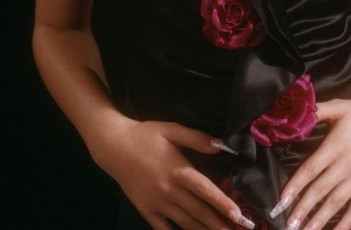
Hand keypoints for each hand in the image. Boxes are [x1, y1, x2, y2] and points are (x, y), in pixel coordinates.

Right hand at [94, 117, 247, 229]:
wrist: (113, 146)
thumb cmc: (145, 135)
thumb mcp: (171, 129)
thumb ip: (196, 138)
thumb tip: (220, 145)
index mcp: (178, 170)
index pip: (205, 190)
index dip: (222, 203)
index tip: (237, 214)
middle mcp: (169, 190)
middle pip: (199, 211)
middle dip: (219, 223)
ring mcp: (157, 203)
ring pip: (185, 223)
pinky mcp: (146, 210)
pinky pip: (164, 228)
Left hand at [271, 95, 350, 229]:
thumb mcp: (338, 106)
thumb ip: (317, 111)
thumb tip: (297, 113)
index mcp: (335, 145)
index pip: (311, 169)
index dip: (296, 185)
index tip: (283, 199)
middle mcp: (346, 164)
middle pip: (320, 190)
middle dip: (303, 208)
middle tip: (289, 224)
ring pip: (336, 201)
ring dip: (320, 218)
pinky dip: (346, 221)